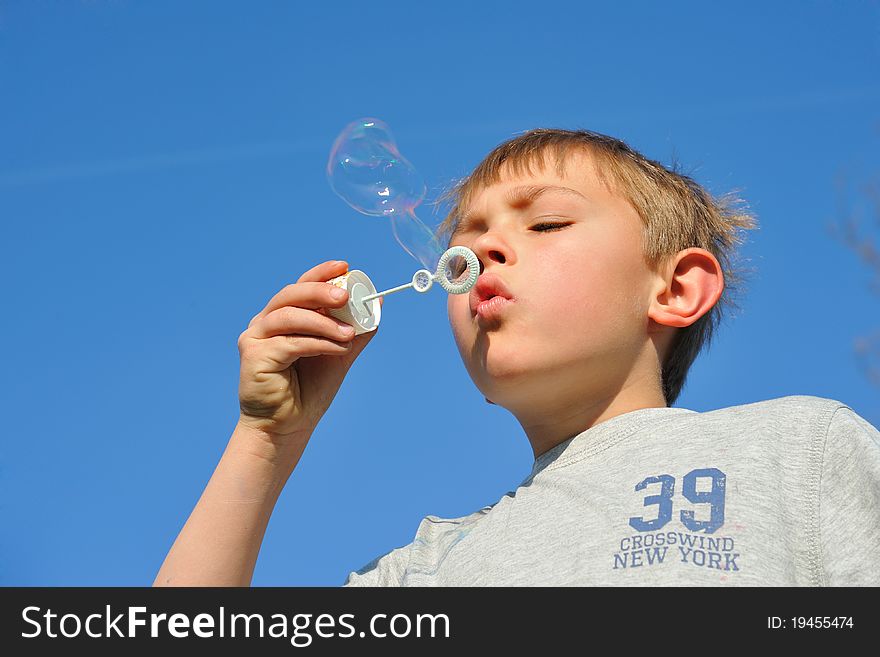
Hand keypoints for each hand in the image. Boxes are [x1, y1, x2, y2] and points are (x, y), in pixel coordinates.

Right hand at [237, 260, 381, 443]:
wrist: (288, 426)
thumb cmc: (309, 390)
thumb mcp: (338, 355)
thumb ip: (355, 332)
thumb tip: (378, 306)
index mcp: (283, 316)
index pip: (301, 286)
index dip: (320, 274)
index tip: (344, 267)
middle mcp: (265, 322)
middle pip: (291, 295)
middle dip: (320, 292)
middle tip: (345, 297)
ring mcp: (256, 337)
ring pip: (289, 316)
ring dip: (323, 323)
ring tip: (348, 334)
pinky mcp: (253, 355)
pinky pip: (290, 343)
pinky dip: (317, 344)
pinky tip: (338, 350)